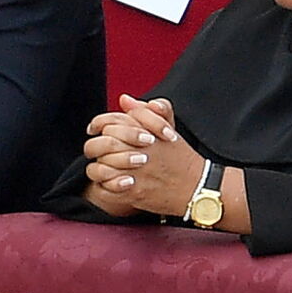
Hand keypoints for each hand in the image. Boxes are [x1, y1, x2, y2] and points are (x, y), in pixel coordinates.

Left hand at [82, 95, 198, 215]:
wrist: (197, 187)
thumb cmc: (182, 158)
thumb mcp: (168, 128)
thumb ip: (145, 111)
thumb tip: (124, 100)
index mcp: (144, 132)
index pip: (109, 123)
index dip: (98, 124)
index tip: (94, 130)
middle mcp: (138, 150)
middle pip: (102, 144)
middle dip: (94, 147)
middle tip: (96, 151)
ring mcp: (135, 173)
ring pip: (100, 168)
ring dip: (98, 168)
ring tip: (102, 168)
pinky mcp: (134, 193)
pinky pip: (106, 189)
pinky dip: (104, 186)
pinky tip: (110, 184)